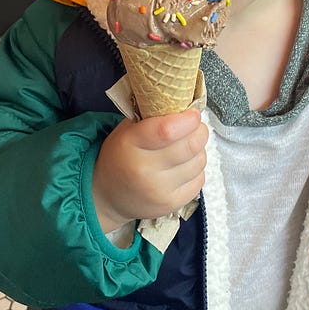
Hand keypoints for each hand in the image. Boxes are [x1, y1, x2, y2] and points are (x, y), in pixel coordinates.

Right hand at [92, 109, 207, 232]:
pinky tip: (185, 165)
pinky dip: (197, 168)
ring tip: (188, 146)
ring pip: (198, 161)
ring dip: (199, 149)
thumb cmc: (120, 156)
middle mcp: (144, 170)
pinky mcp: (172, 204)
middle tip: (195, 126)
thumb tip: (182, 105)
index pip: (167, 130)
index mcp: (130, 145)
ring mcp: (159, 190)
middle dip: (199, 131)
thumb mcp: (126, 130)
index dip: (187, 119)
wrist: (108, 196)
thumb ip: (151, 117)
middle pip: (190, 145)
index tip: (192, 114)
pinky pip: (200, 179)